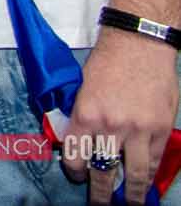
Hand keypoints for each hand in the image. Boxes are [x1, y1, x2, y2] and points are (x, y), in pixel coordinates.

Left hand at [61, 25, 179, 202]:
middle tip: (99, 204)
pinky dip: (150, 172)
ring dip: (133, 194)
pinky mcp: (160, 128)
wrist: (139, 44)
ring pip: (135, 173)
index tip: (77, 175)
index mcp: (85, 114)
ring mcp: (139, 129)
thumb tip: (77, 140)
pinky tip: (147, 182)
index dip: (75, 170)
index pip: (75, 155)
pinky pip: (154, 159)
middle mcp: (111, 126)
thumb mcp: (82, 88)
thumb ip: (82, 116)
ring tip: (131, 205)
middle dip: (101, 193)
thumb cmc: (107, 63)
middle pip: (104, 171)